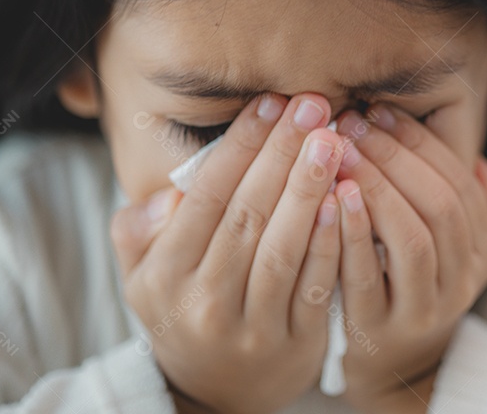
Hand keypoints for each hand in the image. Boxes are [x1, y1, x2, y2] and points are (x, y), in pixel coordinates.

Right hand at [109, 93, 346, 413]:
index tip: (270, 102)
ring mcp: (254, 327)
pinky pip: (317, 284)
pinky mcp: (297, 343)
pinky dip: (332, 240)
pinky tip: (348, 198)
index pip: (206, 197)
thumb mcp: (142, 276)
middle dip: (282, 153)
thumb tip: (166, 195)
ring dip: (310, 189)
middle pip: (249, 215)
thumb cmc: (184, 310)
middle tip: (312, 105)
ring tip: (333, 140)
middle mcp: (205, 303)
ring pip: (284, 248)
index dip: (240, 146)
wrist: (215, 393)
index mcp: (165, 277)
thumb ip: (138, 231)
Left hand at [329, 102, 486, 410]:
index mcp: (486, 247)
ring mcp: (428, 309)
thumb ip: (467, 199)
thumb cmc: (409, 279)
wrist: (391, 363)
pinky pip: (368, 276)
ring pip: (413, 237)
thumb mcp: (447, 241)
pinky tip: (330, 198)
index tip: (377, 109)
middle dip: (395, 156)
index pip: (460, 180)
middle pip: (441, 204)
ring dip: (376, 187)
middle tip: (351, 124)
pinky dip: (351, 233)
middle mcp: (466, 279)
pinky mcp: (384, 331)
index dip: (418, 141)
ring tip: (340, 153)